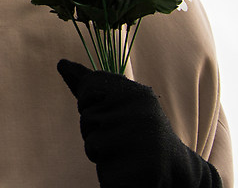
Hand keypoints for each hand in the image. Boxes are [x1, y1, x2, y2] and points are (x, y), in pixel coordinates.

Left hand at [58, 60, 221, 187]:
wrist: (176, 169)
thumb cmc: (138, 132)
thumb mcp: (117, 102)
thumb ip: (90, 85)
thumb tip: (61, 63)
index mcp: (136, 93)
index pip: (89, 89)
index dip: (92, 104)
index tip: (113, 112)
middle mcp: (140, 113)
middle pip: (88, 119)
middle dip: (96, 131)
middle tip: (123, 137)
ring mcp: (140, 141)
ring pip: (92, 146)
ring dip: (103, 154)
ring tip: (127, 153)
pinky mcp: (139, 172)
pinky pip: (103, 171)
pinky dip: (110, 173)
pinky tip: (127, 170)